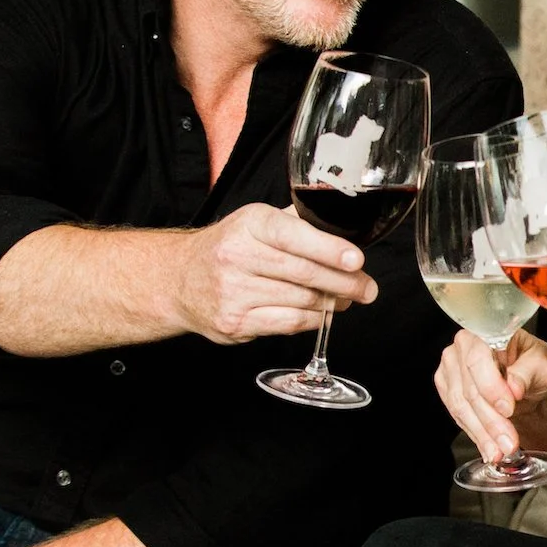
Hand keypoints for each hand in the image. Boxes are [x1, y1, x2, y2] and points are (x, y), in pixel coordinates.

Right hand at [176, 202, 378, 344]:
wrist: (179, 279)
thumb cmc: (229, 248)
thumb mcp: (256, 222)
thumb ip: (297, 223)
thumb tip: (346, 232)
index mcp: (249, 224)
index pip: (294, 236)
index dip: (330, 250)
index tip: (357, 260)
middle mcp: (237, 256)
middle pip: (304, 274)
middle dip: (345, 283)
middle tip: (366, 288)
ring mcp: (233, 292)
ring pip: (301, 301)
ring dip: (333, 303)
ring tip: (346, 299)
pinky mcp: (234, 323)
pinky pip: (287, 323)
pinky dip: (312, 320)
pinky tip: (321, 313)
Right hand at [434, 327, 546, 464]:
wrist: (529, 379)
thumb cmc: (536, 365)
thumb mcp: (542, 365)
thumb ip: (527, 373)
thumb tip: (513, 387)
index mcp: (484, 331)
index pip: (478, 360)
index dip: (491, 388)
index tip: (509, 409)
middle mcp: (461, 347)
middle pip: (469, 390)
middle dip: (491, 421)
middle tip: (509, 442)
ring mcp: (451, 369)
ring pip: (461, 407)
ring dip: (483, 434)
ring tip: (501, 451)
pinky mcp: (448, 389)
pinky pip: (458, 416)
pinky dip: (476, 435)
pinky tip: (489, 447)